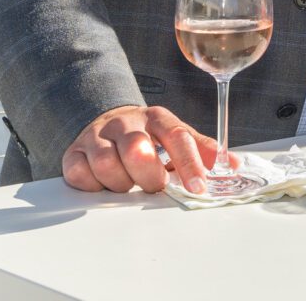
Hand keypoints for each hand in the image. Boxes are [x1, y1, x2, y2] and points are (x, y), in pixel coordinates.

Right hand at [61, 105, 228, 193]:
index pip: (177, 136)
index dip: (190, 163)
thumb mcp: (176, 137)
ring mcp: (97, 136)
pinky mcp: (73, 152)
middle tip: (154, 184)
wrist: (108, 122)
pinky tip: (104, 182)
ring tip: (129, 182)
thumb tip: (232, 164)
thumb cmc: (148, 136)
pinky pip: (80, 174)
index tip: (199, 187)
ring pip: (107, 165)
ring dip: (122, 184)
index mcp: (157, 118)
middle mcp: (126, 122)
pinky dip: (94, 186)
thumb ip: (202, 149)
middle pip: (137, 149)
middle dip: (149, 176)